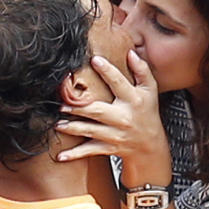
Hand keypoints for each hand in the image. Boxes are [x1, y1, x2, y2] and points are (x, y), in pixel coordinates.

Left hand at [56, 50, 171, 186]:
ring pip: (90, 131)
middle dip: (79, 108)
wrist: (150, 146)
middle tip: (62, 102)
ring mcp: (115, 134)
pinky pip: (89, 151)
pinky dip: (74, 154)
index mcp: (134, 100)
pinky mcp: (108, 147)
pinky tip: (60, 156)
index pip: (119, 83)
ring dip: (72, 128)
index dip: (108, 71)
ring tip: (58, 123)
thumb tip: (130, 52)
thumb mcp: (150, 91)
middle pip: (98, 111)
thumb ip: (142, 71)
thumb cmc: (147, 113)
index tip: (94, 59)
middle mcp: (124, 117)